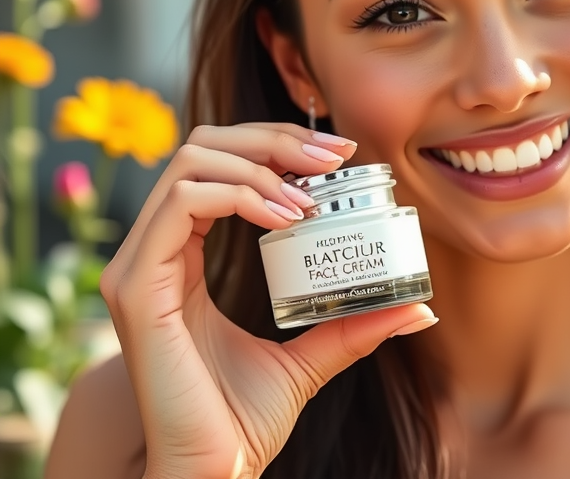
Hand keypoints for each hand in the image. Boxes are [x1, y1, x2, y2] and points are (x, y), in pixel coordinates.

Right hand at [100, 124, 436, 478]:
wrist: (211, 473)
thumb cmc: (242, 422)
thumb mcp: (310, 358)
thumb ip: (354, 326)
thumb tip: (419, 309)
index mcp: (183, 259)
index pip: (219, 165)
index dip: (276, 145)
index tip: (337, 155)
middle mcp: (155, 253)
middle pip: (202, 147)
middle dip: (273, 139)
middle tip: (333, 158)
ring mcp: (139, 266)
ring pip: (189, 163)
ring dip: (261, 164)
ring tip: (312, 199)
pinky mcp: (136, 287)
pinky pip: (181, 204)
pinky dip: (240, 195)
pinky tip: (287, 218)